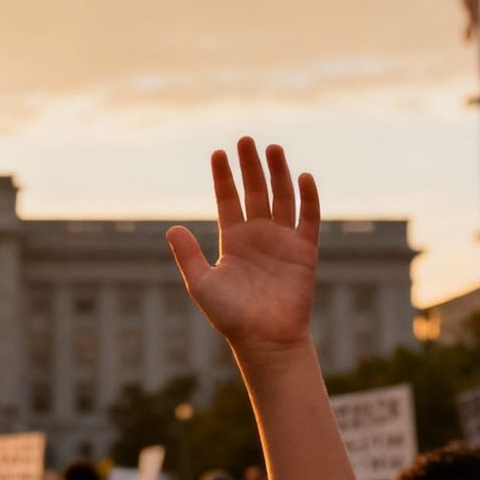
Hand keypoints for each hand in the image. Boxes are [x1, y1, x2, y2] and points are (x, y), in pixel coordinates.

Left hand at [166, 138, 319, 358]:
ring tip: (272, 149)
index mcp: (233, 240)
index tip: (218, 153)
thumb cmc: (230, 316)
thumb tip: (171, 227)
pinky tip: (302, 177)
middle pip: (255, 192)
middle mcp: (258, 235)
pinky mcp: (304, 252)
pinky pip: (308, 220)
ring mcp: (282, 241)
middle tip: (246, 139)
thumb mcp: (201, 284)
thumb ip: (188, 255)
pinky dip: (307, 198)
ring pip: (281, 198)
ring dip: (278, 174)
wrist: (264, 339)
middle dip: (250, 166)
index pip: (228, 200)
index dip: (224, 177)